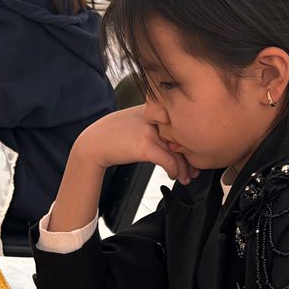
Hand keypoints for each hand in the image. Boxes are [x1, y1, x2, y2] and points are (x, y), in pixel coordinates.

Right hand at [74, 107, 194, 183]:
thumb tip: (173, 139)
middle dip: (191, 158)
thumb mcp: (136, 122)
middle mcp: (155, 118)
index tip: (193, 155)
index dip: (190, 143)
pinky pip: (169, 161)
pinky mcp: (145, 146)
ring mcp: (151, 131)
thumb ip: (155, 124)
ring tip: (186, 178)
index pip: (181, 126)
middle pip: (182, 140)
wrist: (93, 144)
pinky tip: (173, 176)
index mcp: (155, 110)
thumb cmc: (113, 135)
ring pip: (178, 153)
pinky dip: (174, 171)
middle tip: (195, 170)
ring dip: (184, 169)